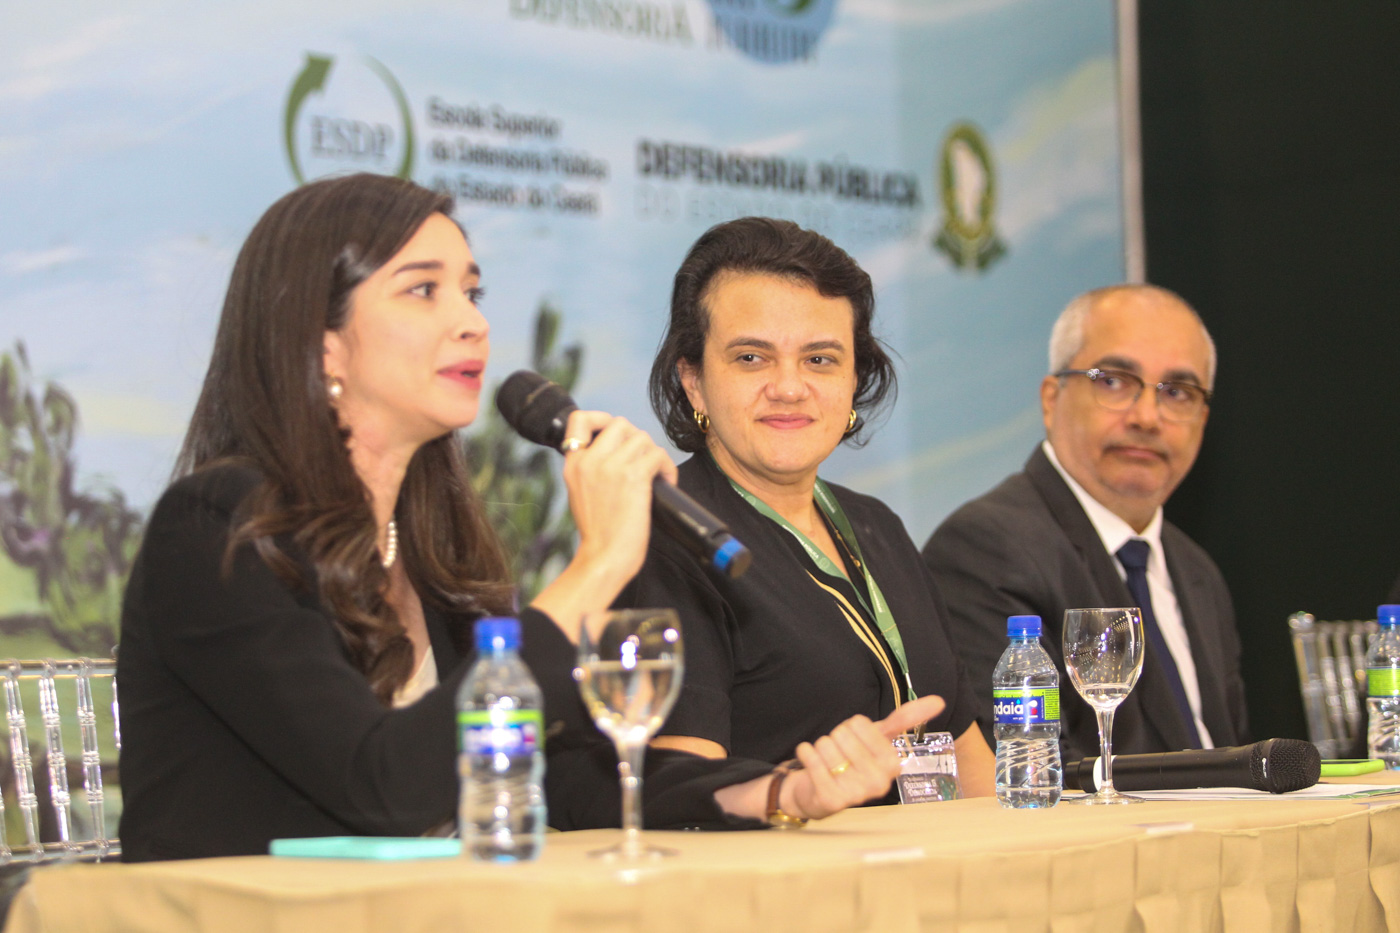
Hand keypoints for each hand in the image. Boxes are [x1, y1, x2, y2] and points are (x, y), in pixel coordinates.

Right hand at [529, 411, 675, 637]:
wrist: (603, 558)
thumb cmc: (599, 534)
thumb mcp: (580, 493)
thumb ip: (591, 469)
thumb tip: (618, 451)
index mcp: (574, 464)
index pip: (580, 419)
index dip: (603, 419)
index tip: (618, 437)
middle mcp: (589, 460)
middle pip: (621, 424)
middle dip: (637, 440)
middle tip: (644, 462)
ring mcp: (610, 467)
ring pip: (642, 438)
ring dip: (654, 455)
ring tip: (657, 475)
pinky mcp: (632, 477)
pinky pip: (657, 455)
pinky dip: (667, 468)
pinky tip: (666, 482)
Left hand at [783, 694, 945, 820]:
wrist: (818, 791)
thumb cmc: (851, 761)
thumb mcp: (877, 739)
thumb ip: (904, 720)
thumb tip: (939, 701)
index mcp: (892, 766)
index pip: (860, 723)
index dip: (851, 728)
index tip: (854, 743)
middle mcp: (878, 783)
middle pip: (842, 734)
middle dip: (835, 738)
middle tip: (838, 755)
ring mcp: (855, 794)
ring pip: (826, 744)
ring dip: (820, 748)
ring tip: (827, 762)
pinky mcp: (830, 800)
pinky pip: (811, 758)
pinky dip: (805, 752)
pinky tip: (810, 760)